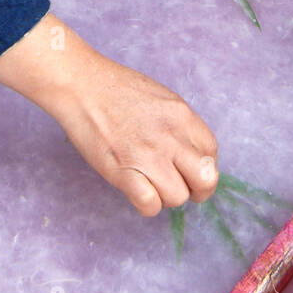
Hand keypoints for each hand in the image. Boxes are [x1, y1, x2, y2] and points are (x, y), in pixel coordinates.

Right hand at [0, 13, 218, 215]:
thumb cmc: (116, 89)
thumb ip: (179, 125)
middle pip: (205, 180)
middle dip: (196, 190)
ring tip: (148, 182)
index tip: (189, 171)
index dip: (203, 166)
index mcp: (182, 116)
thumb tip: (191, 153)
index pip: (211, 153)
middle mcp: (171, 137)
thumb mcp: (161, 98)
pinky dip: (146, 204)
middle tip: (179, 186)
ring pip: (178, 197)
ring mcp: (148, 156)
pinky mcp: (124, 172)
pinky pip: (151, 206)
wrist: (82, 86)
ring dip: (165, 195)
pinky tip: (135, 190)